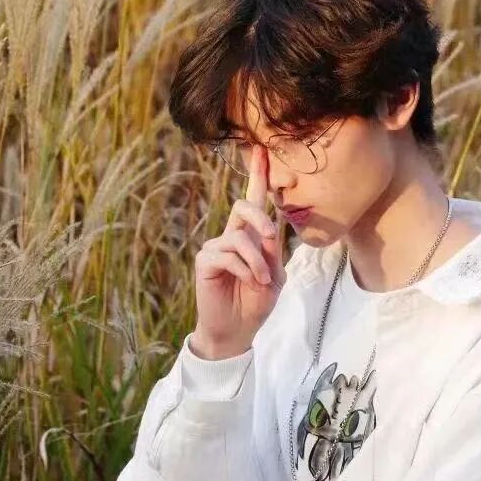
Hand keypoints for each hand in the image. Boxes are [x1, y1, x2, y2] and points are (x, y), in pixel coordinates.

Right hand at [191, 145, 287, 359]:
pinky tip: (250, 283)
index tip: (260, 149)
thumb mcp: (274, 275)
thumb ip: (272, 251)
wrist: (237, 330)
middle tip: (271, 237)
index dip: (257, 175)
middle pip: (243, 206)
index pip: (253, 200)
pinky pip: (228, 255)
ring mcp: (216, 247)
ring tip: (263, 282)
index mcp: (251, 235)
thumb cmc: (256, 301)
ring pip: (240, 237)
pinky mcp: (205, 261)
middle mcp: (231, 236)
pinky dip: (245, 270)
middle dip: (260, 217)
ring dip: (257, 261)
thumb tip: (269, 229)